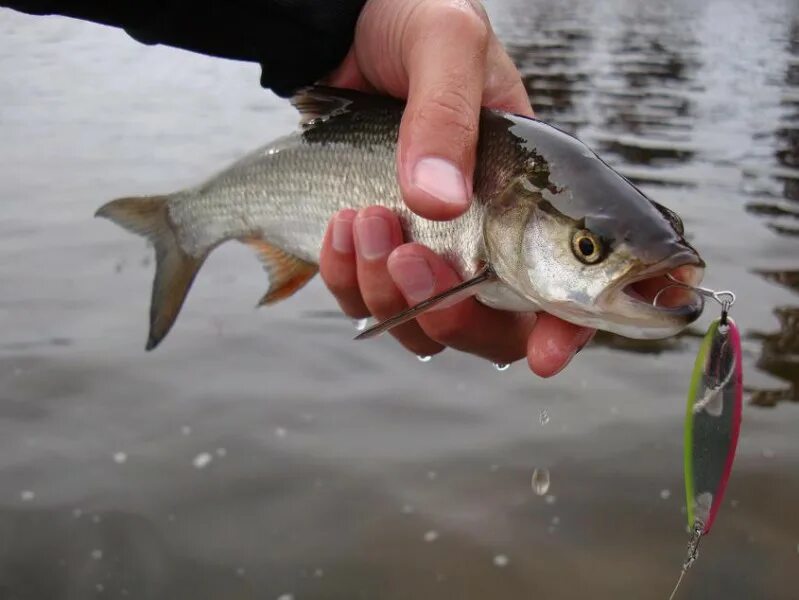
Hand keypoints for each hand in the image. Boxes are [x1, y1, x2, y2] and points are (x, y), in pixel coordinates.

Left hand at [320, 0, 594, 374]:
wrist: (341, 27)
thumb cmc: (413, 22)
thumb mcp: (445, 43)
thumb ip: (448, 114)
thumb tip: (440, 200)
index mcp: (531, 192)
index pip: (566, 280)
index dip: (567, 329)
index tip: (546, 355)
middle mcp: (486, 236)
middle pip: (491, 328)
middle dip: (450, 315)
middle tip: (412, 256)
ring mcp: (429, 250)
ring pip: (422, 328)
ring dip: (388, 293)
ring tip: (362, 219)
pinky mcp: (376, 253)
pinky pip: (364, 300)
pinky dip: (346, 278)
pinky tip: (339, 228)